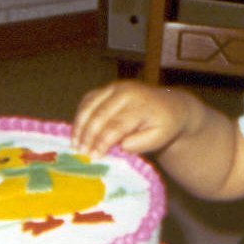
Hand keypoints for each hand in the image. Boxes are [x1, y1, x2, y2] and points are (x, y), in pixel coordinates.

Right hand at [72, 80, 192, 157]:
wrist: (169, 105)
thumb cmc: (165, 125)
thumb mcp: (160, 137)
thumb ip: (142, 143)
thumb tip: (122, 146)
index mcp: (140, 104)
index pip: (116, 125)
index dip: (102, 141)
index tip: (94, 157)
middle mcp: (125, 91)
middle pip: (99, 114)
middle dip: (87, 135)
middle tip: (80, 153)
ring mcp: (114, 87)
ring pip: (89, 105)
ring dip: (79, 125)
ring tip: (74, 145)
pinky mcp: (107, 88)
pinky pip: (88, 100)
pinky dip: (80, 115)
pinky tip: (78, 132)